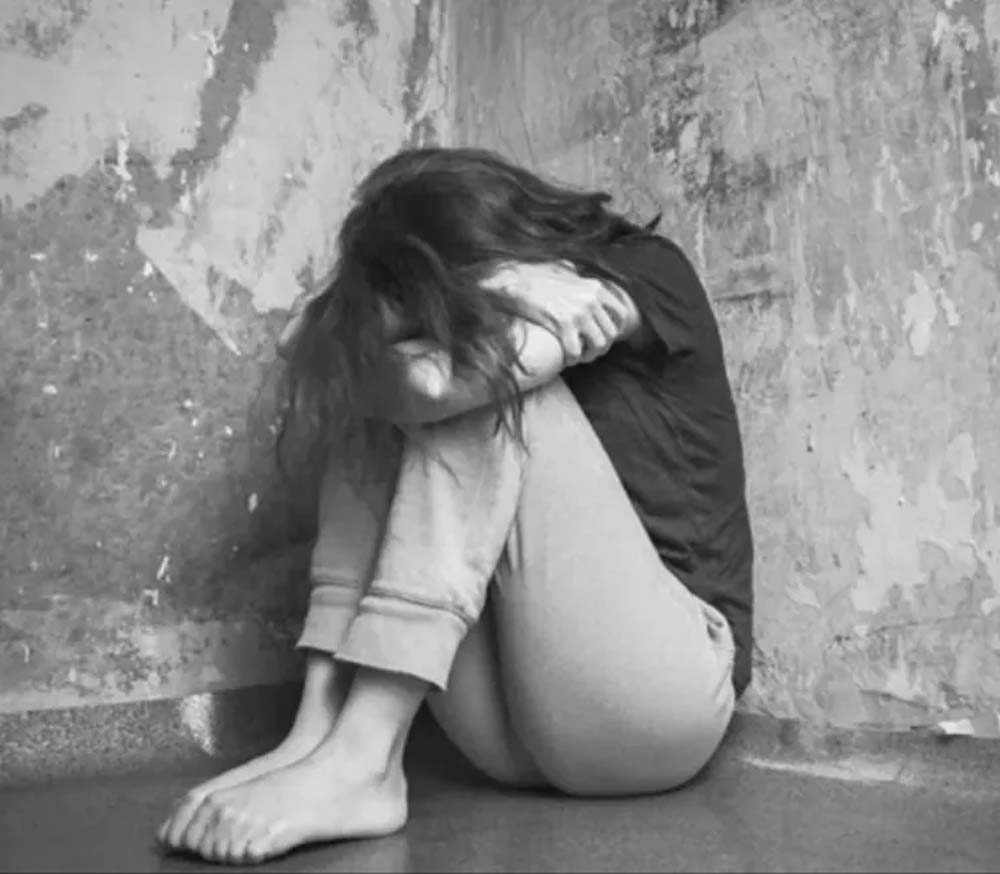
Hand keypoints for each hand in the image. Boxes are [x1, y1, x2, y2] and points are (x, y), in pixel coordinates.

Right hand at [481, 261, 637, 364]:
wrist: (515, 283)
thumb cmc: (536, 278)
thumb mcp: (563, 271)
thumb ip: (575, 274)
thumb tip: (576, 272)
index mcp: (595, 288)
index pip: (621, 314)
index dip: (615, 330)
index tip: (604, 337)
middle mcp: (591, 299)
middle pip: (611, 333)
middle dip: (601, 347)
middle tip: (588, 351)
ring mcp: (579, 313)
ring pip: (598, 345)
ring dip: (589, 355)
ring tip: (578, 356)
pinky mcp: (563, 325)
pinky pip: (576, 351)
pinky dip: (572, 359)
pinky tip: (565, 358)